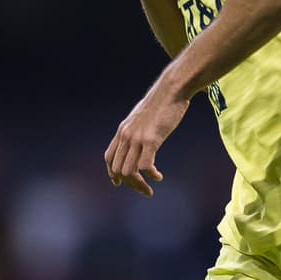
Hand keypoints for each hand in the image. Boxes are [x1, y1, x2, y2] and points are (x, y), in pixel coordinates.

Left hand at [104, 75, 189, 196]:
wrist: (171, 89)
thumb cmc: (162, 102)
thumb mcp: (143, 116)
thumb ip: (138, 128)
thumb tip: (141, 138)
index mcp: (122, 130)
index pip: (109, 158)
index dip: (112, 173)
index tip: (120, 183)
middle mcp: (126, 135)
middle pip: (117, 169)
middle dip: (129, 184)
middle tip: (144, 190)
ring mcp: (137, 138)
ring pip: (129, 171)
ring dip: (139, 185)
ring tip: (150, 189)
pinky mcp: (151, 139)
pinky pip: (145, 166)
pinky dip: (151, 176)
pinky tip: (159, 176)